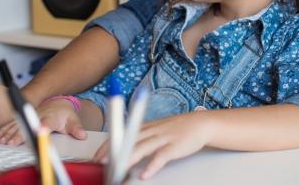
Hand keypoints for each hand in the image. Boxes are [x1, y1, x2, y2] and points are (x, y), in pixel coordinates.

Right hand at [0, 99, 87, 145]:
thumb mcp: (72, 120)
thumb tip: (82, 135)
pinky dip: (3, 131)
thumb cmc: (63, 114)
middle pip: (27, 125)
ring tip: (2, 141)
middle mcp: (38, 116)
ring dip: (8, 133)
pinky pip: (11, 124)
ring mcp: (29, 116)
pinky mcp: (22, 118)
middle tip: (11, 143)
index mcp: (50, 117)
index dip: (42, 128)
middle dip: (19, 134)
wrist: (57, 102)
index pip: (46, 123)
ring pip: (17, 124)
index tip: (38, 131)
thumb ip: (76, 128)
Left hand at [93, 112, 212, 179]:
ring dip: (129, 159)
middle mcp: (152, 130)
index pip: (122, 134)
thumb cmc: (177, 129)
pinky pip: (161, 157)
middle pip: (129, 140)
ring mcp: (163, 138)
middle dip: (114, 152)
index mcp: (146, 126)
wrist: (200, 124)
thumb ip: (141, 137)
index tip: (98, 155)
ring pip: (142, 148)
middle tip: (102, 163)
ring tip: (118, 169)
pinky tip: (145, 174)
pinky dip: (152, 165)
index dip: (109, 144)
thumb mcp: (156, 129)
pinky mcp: (174, 146)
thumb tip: (124, 148)